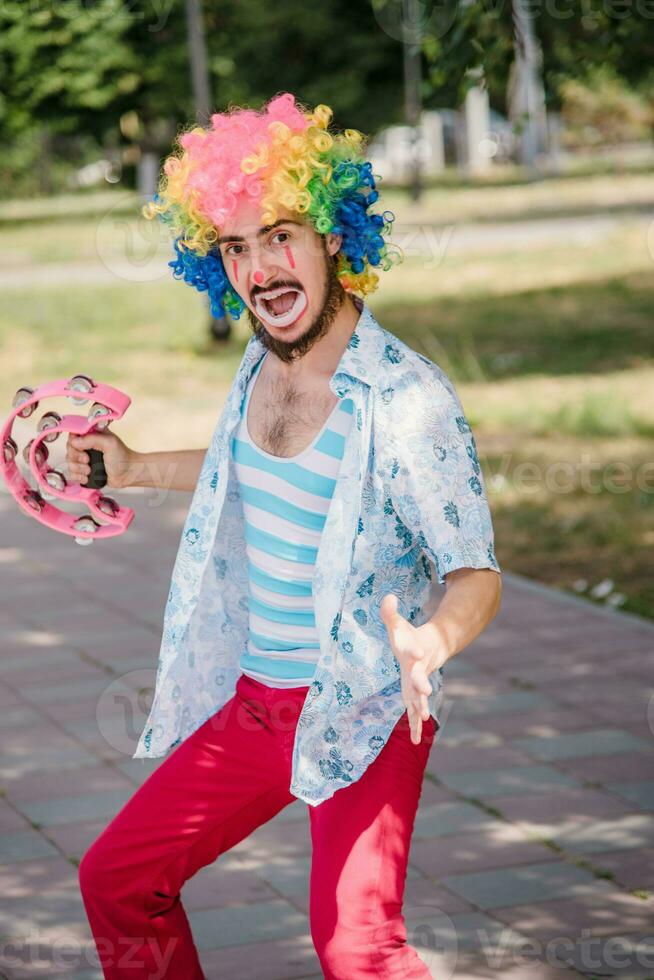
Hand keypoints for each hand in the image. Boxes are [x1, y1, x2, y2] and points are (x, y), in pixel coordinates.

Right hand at [66, 430, 138, 489]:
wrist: (128, 474)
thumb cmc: (123, 457)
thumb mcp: (109, 443)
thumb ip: (92, 439)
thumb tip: (74, 442)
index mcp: (92, 435)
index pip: (73, 434)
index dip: (74, 442)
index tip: (82, 448)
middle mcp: (86, 445)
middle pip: (69, 449)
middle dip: (76, 457)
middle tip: (88, 460)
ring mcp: (85, 459)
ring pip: (69, 462)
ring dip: (78, 468)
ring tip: (89, 470)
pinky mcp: (84, 471)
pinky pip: (72, 474)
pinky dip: (78, 477)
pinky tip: (87, 477)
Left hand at [380, 593, 444, 744]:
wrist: (428, 650)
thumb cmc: (408, 637)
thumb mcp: (397, 624)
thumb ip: (390, 612)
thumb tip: (388, 597)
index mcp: (412, 652)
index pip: (412, 649)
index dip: (412, 649)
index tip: (414, 652)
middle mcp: (418, 671)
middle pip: (420, 678)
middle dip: (422, 684)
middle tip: (425, 690)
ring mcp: (418, 685)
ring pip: (421, 699)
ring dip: (421, 708)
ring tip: (425, 719)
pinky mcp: (415, 696)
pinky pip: (416, 713)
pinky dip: (415, 726)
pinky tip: (414, 741)